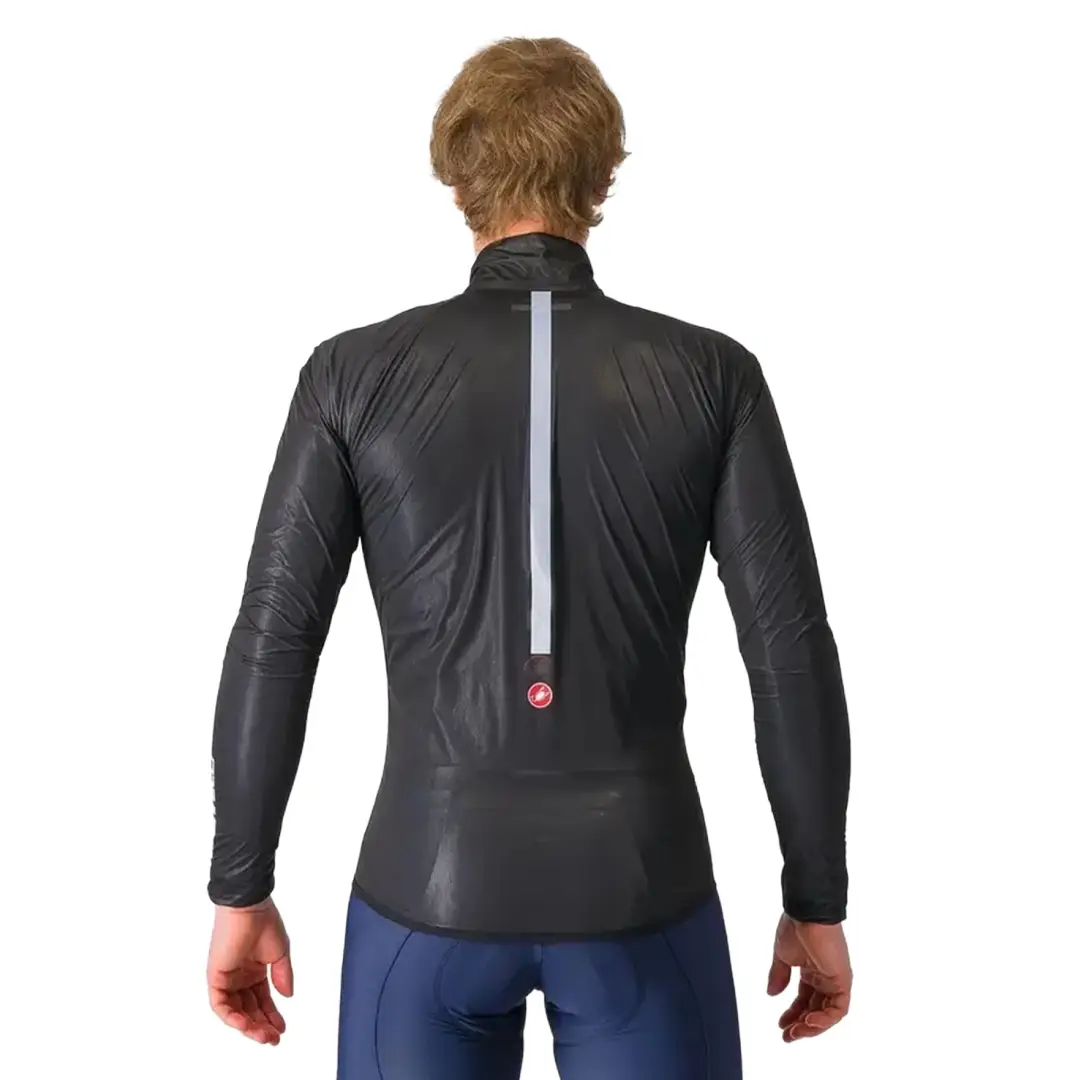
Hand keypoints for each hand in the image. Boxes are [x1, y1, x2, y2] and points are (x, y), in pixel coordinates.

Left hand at [207, 896, 292, 1044]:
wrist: (250, 906)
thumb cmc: (264, 922)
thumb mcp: (280, 953)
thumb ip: (283, 976)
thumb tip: (288, 996)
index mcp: (255, 970)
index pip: (262, 1000)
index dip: (272, 1015)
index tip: (282, 1028)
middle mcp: (240, 976)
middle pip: (249, 1009)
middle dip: (262, 1025)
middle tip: (273, 1038)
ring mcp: (227, 977)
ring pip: (235, 1011)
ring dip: (248, 1025)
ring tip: (264, 1035)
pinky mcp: (216, 976)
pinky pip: (220, 1004)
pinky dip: (231, 1016)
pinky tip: (246, 1024)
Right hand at [767, 913, 851, 1041]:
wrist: (806, 913)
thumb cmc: (795, 926)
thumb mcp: (782, 955)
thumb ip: (778, 976)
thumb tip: (772, 994)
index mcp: (812, 970)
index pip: (805, 999)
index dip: (793, 1013)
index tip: (781, 1024)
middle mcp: (825, 977)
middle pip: (816, 1009)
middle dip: (801, 1025)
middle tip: (787, 1035)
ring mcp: (835, 979)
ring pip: (828, 1013)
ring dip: (812, 1026)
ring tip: (796, 1032)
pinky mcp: (842, 981)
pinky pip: (838, 1008)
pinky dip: (824, 1019)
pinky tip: (807, 1021)